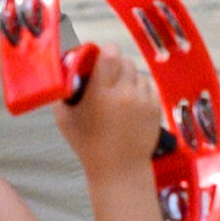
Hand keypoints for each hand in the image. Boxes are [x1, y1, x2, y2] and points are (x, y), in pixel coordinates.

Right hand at [56, 40, 164, 184]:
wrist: (119, 168)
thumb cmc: (87, 144)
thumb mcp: (64, 118)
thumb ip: (64, 90)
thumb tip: (67, 69)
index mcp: (101, 93)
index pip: (110, 53)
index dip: (104, 51)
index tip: (98, 58)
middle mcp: (124, 93)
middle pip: (124, 60)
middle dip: (114, 65)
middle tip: (106, 78)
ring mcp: (143, 100)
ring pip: (137, 72)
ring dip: (127, 78)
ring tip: (118, 94)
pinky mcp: (155, 107)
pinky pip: (147, 85)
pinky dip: (138, 89)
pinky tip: (129, 103)